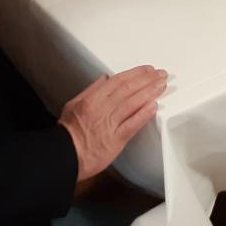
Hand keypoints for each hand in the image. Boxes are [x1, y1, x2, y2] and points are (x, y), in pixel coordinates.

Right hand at [59, 65, 168, 180]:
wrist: (63, 156)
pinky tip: (154, 106)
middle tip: (161, 74)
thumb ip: (91, 90)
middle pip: (129, 89)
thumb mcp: (74, 104)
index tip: (147, 70)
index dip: (136, 73)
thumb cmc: (68, 132)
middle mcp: (102, 109)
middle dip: (147, 80)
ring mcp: (110, 124)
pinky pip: (132, 125)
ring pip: (133, 103)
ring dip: (150, 92)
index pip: (118, 81)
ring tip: (161, 85)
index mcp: (92, 99)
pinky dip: (144, 114)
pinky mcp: (115, 140)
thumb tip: (106, 79)